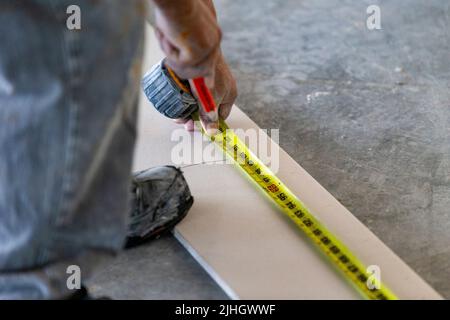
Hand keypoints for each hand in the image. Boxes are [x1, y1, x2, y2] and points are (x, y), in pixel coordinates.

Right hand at [153, 0, 220, 79]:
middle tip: (167, 48)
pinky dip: (168, 52)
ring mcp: (208, 49)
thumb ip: (183, 46)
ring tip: (166, 36)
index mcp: (214, 35)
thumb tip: (180, 64)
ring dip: (171, 55)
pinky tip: (168, 36)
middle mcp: (215, 43)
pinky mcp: (199, 54)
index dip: (209, 76)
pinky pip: (178, 64)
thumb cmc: (172, 8)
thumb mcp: (181, 29)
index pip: (211, 62)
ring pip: (187, 70)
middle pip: (201, 72)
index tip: (210, 86)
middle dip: (180, 66)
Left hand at [153, 0, 235, 133]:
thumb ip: (210, 116)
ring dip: (186, 109)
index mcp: (229, 95)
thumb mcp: (209, 100)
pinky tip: (175, 102)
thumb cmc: (207, 73)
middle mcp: (220, 88)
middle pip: (206, 109)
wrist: (197, 45)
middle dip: (194, 117)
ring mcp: (209, 80)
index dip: (208, 124)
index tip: (196, 127)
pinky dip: (183, 97)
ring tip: (176, 116)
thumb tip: (213, 133)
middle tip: (183, 122)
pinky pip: (190, 90)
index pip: (220, 116)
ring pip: (197, 100)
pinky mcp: (198, 74)